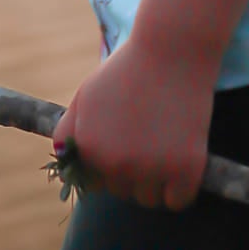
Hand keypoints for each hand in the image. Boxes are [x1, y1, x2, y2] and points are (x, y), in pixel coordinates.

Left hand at [51, 31, 213, 211]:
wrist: (173, 49)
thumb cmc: (129, 69)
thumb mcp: (86, 96)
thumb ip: (68, 131)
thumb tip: (63, 163)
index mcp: (89, 149)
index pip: (95, 184)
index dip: (111, 166)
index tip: (127, 141)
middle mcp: (116, 164)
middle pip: (123, 192)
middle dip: (135, 172)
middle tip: (151, 136)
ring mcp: (151, 168)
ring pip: (149, 198)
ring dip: (158, 181)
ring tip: (167, 144)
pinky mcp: (185, 169)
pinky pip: (178, 201)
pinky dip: (182, 188)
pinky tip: (185, 161)